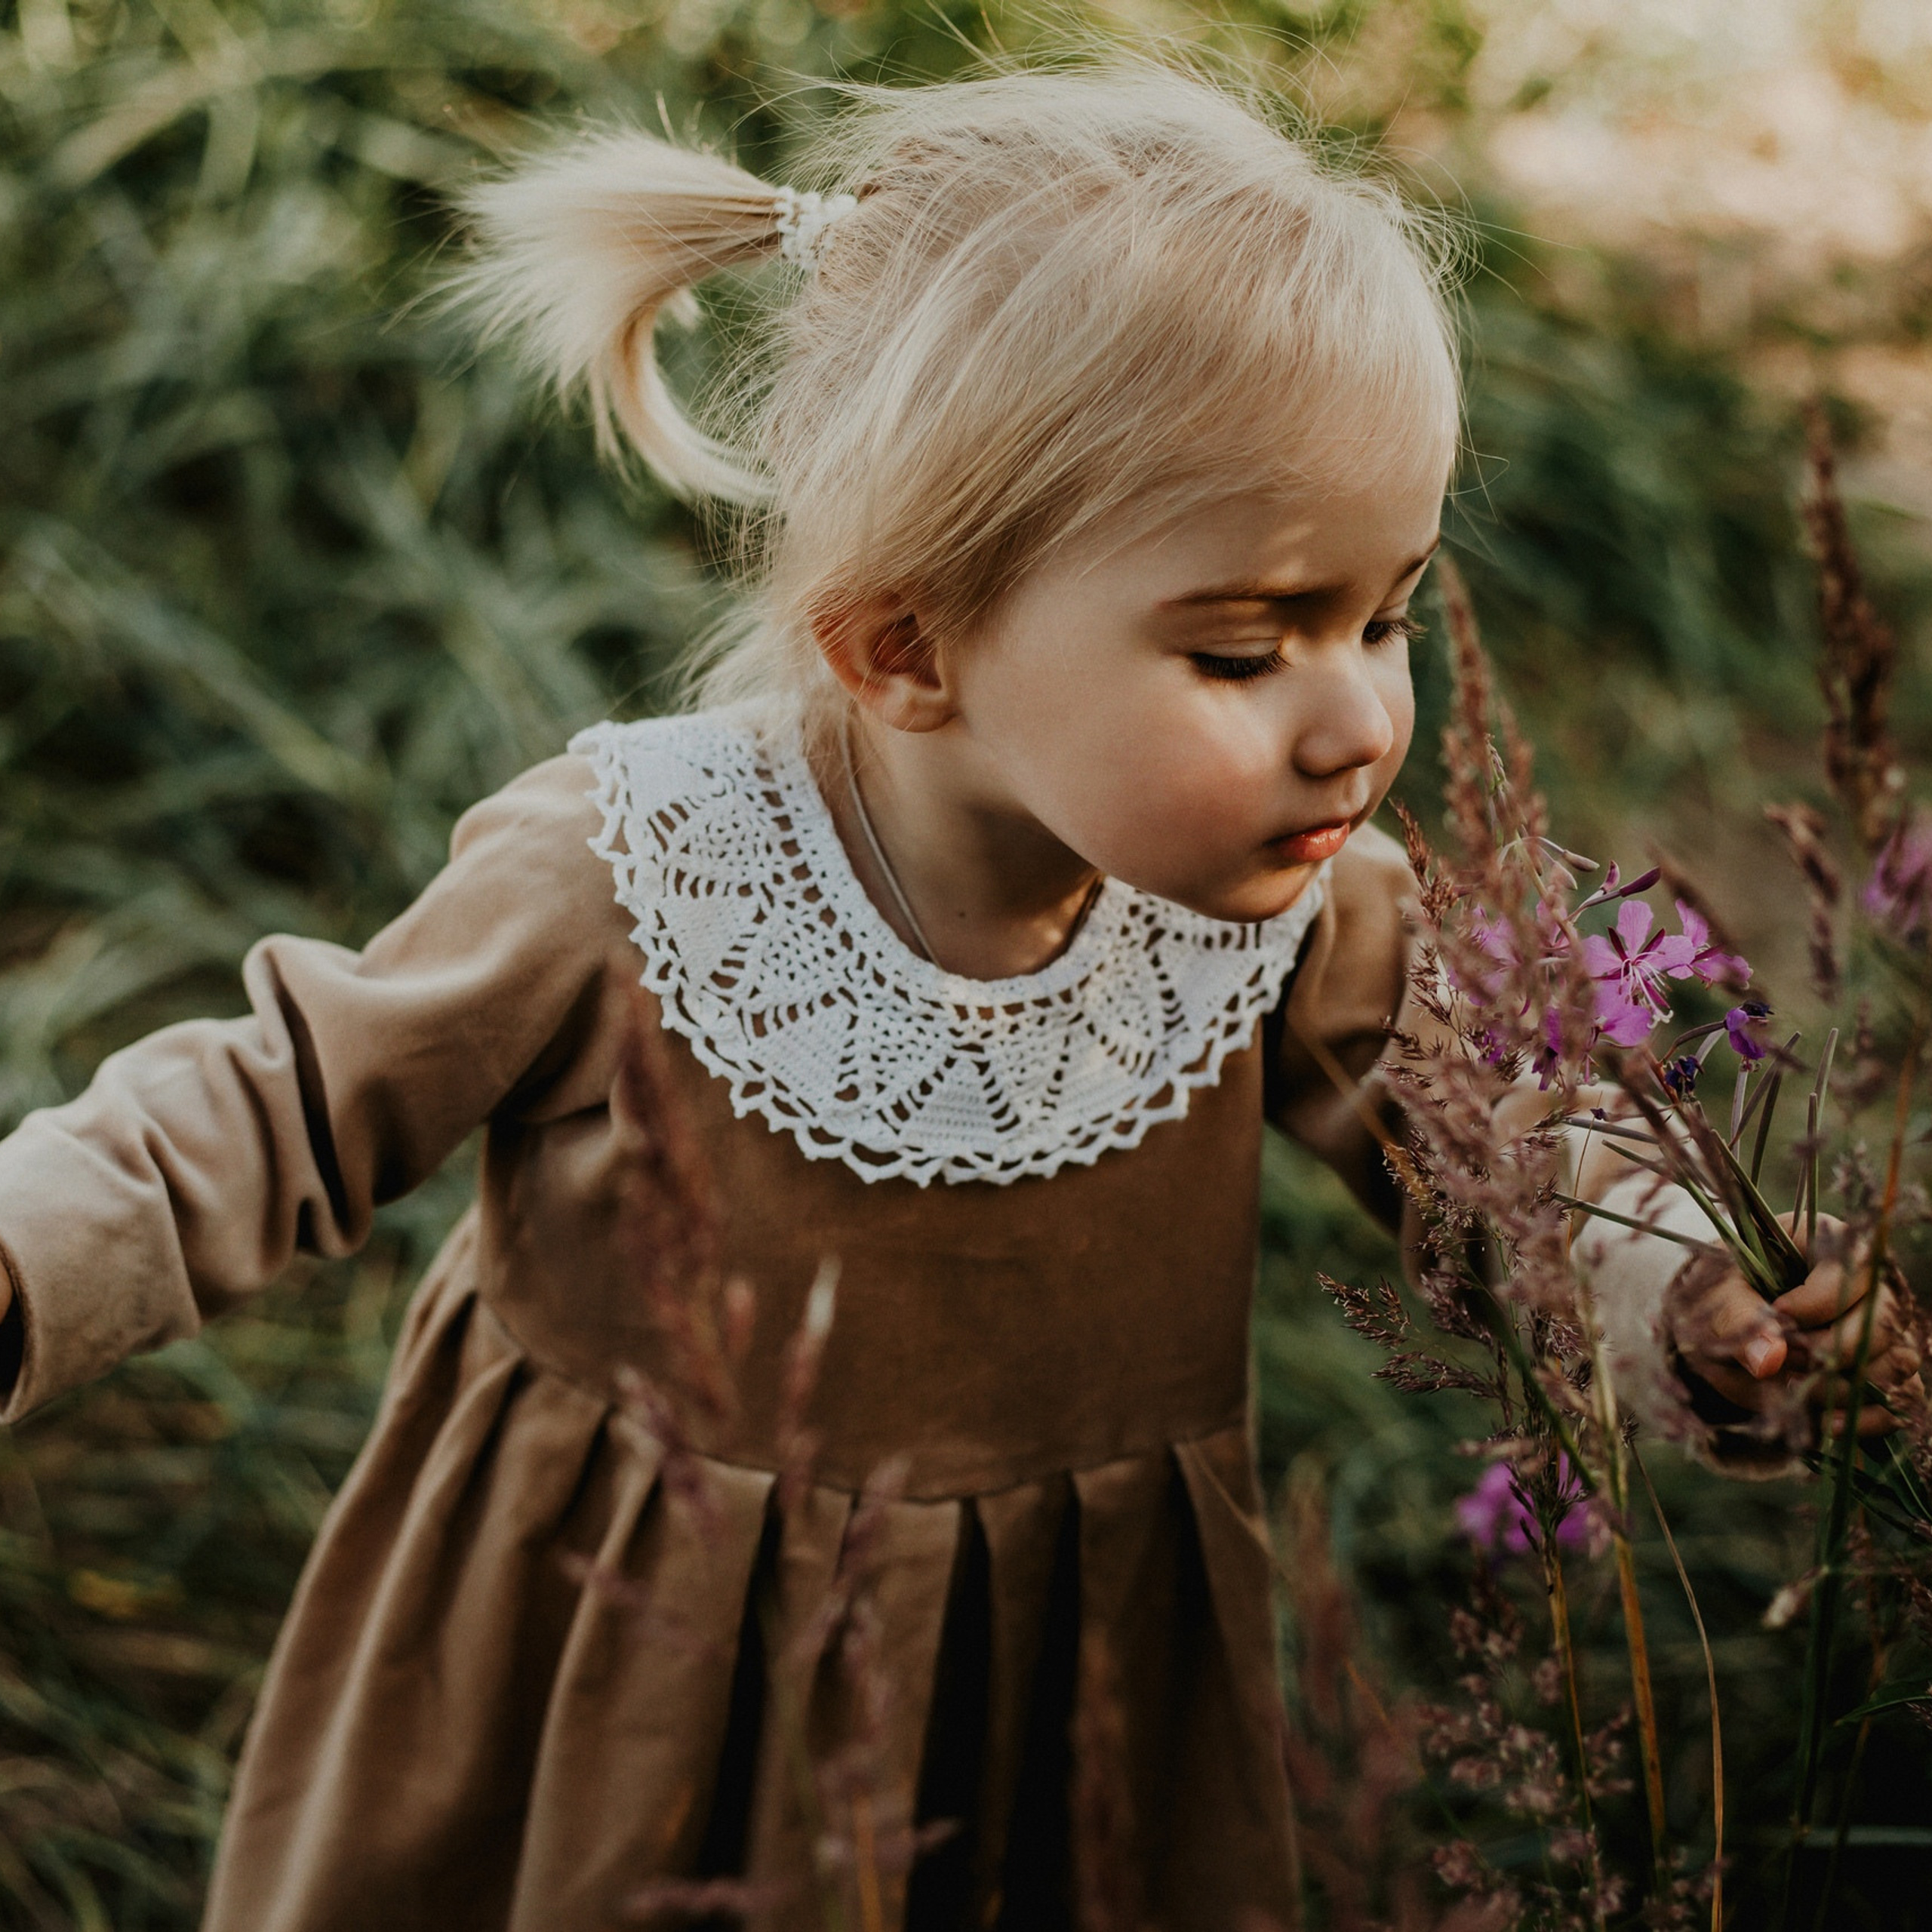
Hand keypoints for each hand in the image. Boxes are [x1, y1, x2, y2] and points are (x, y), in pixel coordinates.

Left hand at [1668, 1215, 1922, 1439]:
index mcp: (1827, 1242)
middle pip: (1885, 1318)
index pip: (1851, 1268)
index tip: (1776, 1315)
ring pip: (1897, 1361)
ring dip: (1848, 1386)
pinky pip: (1899, 1398)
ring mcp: (1883, 1328)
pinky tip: (1825, 1422)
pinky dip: (1866, 1417)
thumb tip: (1770, 1361)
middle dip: (1834, 1350)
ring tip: (1795, 1391)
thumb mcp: (1715, 1297)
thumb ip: (1738, 1319)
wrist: (1719, 1326)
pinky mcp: (1884, 1369)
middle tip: (1785, 1362)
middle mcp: (1869, 1284)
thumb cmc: (1719, 1296)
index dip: (1818, 1300)